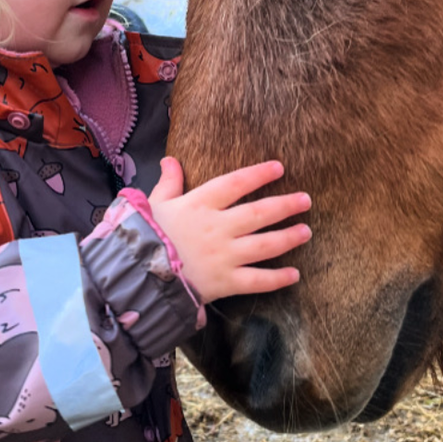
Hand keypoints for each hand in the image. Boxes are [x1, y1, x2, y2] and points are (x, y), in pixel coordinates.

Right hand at [148, 158, 310, 304]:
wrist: (136, 276)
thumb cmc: (144, 236)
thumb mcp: (155, 204)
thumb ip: (169, 183)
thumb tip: (170, 160)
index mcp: (200, 204)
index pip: (236, 183)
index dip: (259, 174)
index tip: (279, 168)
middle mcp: (217, 227)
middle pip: (259, 213)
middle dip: (285, 205)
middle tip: (306, 200)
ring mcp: (223, 255)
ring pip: (264, 244)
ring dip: (288, 237)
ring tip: (306, 232)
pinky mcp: (225, 282)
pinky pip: (257, 280)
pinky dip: (277, 279)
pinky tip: (295, 274)